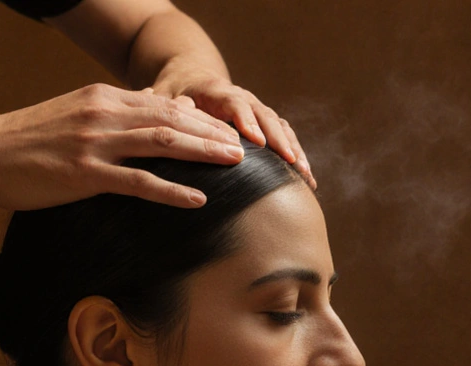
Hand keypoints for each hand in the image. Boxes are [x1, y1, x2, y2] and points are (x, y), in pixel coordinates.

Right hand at [0, 83, 244, 209]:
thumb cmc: (26, 141)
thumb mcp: (74, 115)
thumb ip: (112, 115)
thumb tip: (151, 110)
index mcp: (102, 99)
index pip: (163, 105)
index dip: (201, 119)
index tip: (227, 131)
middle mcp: (104, 114)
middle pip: (172, 120)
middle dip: (213, 133)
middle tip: (245, 147)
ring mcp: (96, 143)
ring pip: (162, 144)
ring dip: (203, 153)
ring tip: (234, 163)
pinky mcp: (85, 173)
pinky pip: (138, 182)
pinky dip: (172, 189)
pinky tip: (197, 197)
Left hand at [150, 65, 315, 188]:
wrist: (191, 78)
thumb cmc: (174, 92)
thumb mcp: (164, 96)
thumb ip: (163, 105)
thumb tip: (164, 115)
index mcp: (217, 91)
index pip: (236, 104)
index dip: (248, 122)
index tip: (258, 142)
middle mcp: (242, 98)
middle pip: (266, 117)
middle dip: (280, 141)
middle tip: (291, 163)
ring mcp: (256, 110)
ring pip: (280, 127)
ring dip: (295, 151)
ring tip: (305, 177)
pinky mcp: (263, 124)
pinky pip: (285, 137)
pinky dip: (296, 156)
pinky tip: (307, 181)